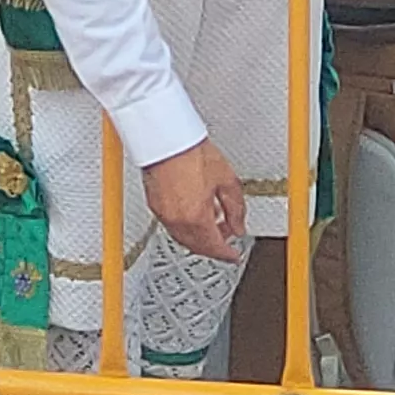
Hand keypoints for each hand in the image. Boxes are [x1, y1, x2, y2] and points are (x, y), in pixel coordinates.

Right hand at [141, 139, 248, 261]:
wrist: (166, 139)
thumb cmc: (191, 152)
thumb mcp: (226, 180)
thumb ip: (236, 208)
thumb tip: (239, 225)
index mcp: (196, 217)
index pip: (214, 247)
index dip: (227, 254)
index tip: (234, 256)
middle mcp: (177, 220)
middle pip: (198, 246)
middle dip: (213, 247)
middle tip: (225, 239)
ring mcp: (163, 214)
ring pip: (184, 239)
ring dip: (200, 238)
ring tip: (213, 223)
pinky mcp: (155, 205)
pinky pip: (173, 227)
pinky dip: (187, 227)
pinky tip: (196, 214)